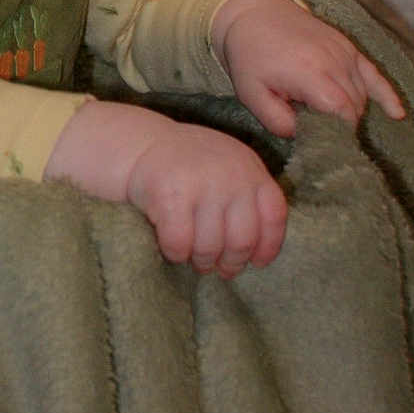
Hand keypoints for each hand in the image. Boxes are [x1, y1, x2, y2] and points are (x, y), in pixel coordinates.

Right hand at [44, 99, 286, 276]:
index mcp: (248, 167)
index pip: (274, 215)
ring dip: (202, 261)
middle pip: (242, 239)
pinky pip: (180, 243)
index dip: (268, 246)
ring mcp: (200, 183)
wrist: (139, 144)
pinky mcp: (169, 195)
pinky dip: (176, 253)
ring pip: (210, 246)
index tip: (256, 263)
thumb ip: (246, 197)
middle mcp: (230, 173)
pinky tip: (173, 249)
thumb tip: (258, 252)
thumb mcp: (226, 168)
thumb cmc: (186, 166)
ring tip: (196, 260)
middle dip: (230, 262)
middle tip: (218, 268)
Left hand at [213, 0, 405, 138]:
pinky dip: (387, 95)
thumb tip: (303, 136)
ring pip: (362, 95)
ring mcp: (345, 52)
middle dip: (341, 125)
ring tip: (329, 120)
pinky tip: (398, 114)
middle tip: (321, 133)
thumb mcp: (251, 94)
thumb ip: (277, 121)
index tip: (324, 142)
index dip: (337, 132)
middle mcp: (334, 61)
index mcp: (311, 73)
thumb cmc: (251, 56)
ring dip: (351, 111)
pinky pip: (374, 74)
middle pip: (354, 106)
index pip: (342, 113)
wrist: (255, 13)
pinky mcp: (349, 48)